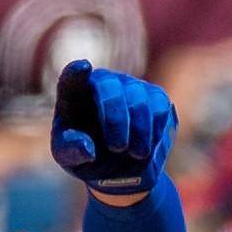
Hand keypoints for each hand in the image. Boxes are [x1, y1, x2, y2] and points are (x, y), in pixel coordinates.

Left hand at [50, 60, 176, 197]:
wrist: (115, 164)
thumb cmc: (85, 154)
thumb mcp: (69, 158)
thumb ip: (71, 152)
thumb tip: (86, 148)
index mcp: (73, 95)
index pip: (71, 77)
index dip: (76, 72)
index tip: (82, 68)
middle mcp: (103, 82)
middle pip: (110, 87)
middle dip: (116, 119)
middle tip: (117, 148)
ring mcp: (130, 86)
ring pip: (140, 97)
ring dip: (141, 129)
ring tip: (137, 155)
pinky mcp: (155, 97)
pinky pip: (161, 108)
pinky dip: (157, 131)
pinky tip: (149, 150)